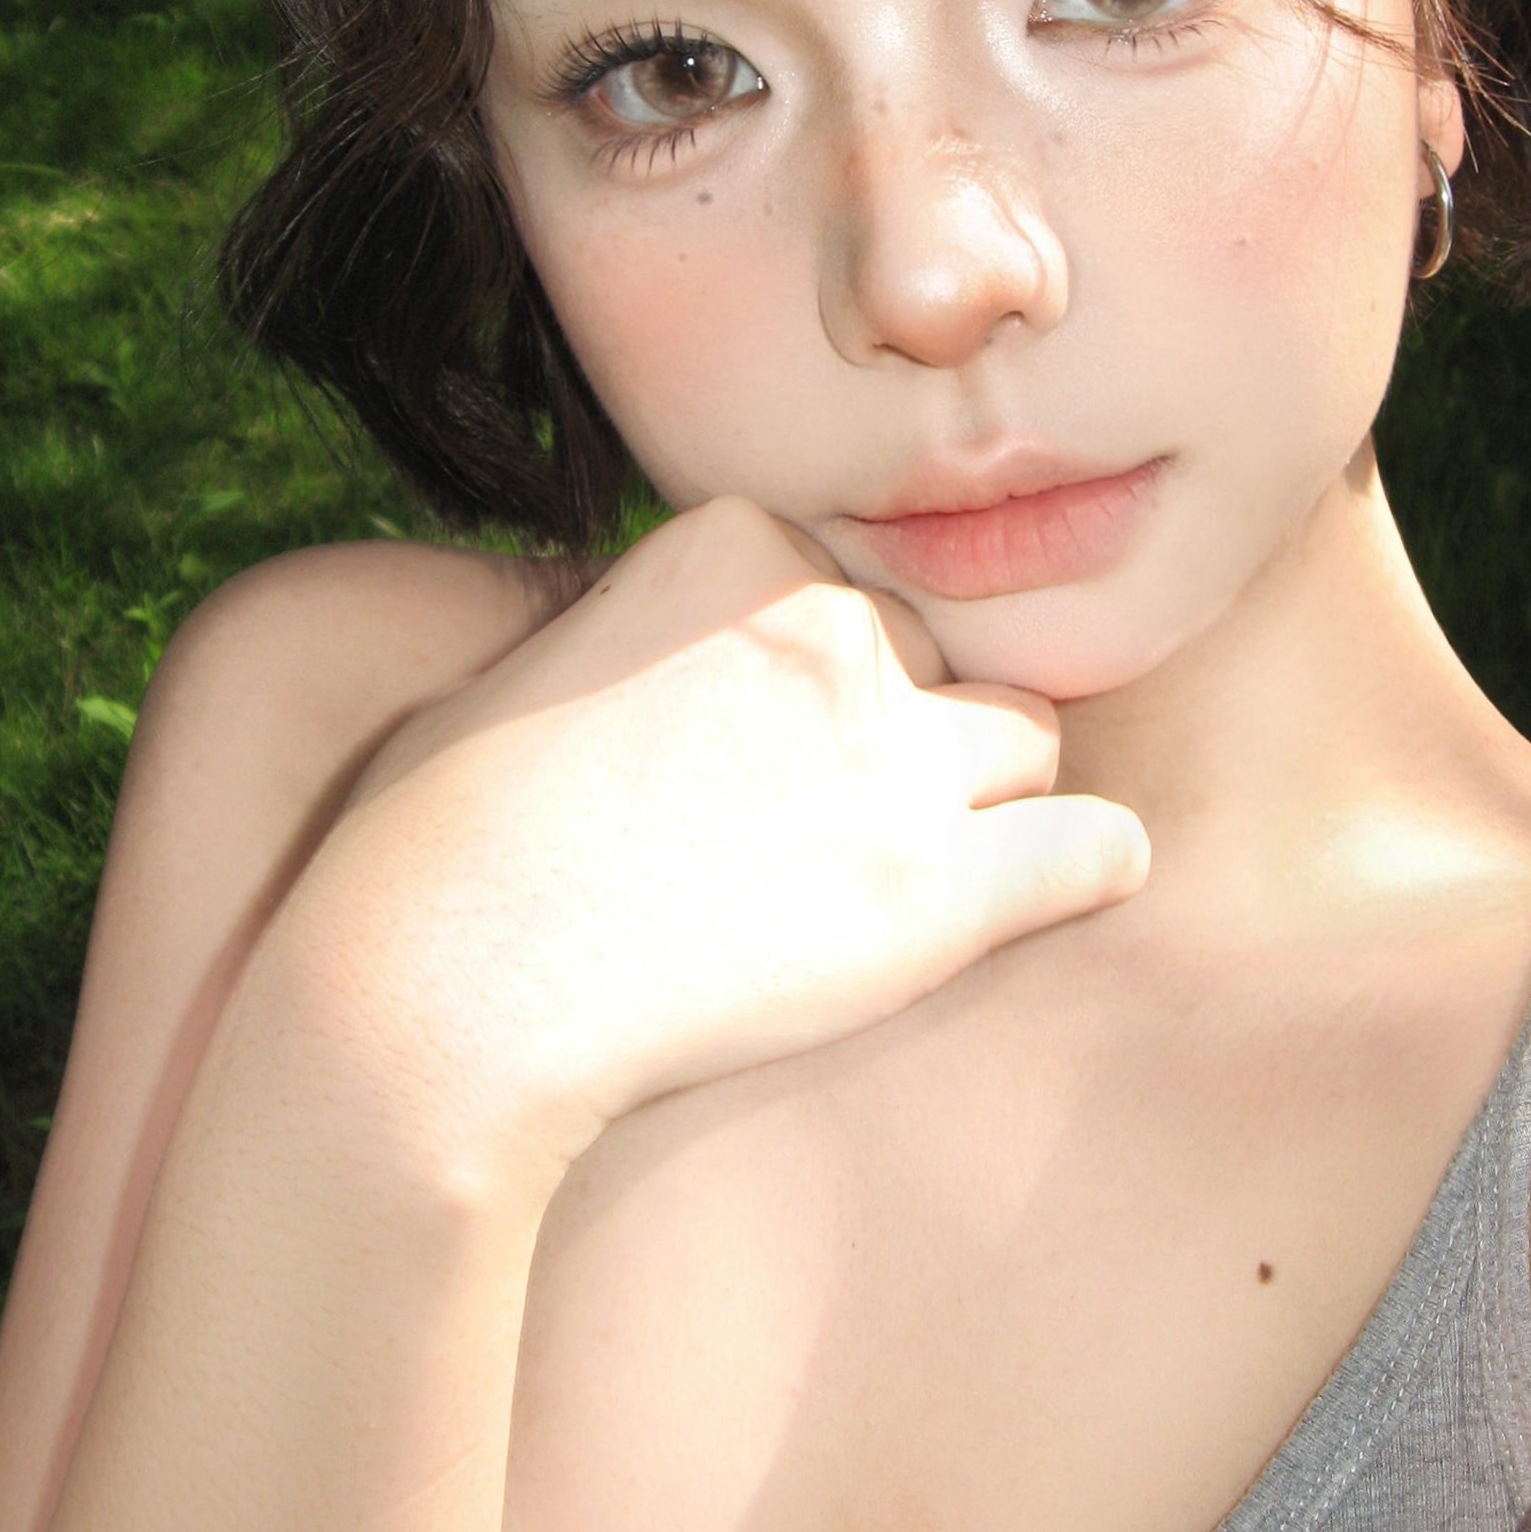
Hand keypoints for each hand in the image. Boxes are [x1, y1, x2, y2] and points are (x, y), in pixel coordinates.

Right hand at [276, 496, 1150, 1190]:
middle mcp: (832, 628)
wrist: (447, 985)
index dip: (797, 662)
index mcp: (731, 546)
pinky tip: (1059, 888)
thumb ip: (629, 627)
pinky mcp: (937, 894)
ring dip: (982, 791)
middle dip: (892, 725)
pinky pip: (1092, 846)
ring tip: (916, 863)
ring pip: (1022, 739)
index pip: (834, 574)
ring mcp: (894, 758)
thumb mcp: (519, 664)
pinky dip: (1084, 867)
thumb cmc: (438, 837)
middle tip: (817, 821)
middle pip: (929, 654)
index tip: (743, 735)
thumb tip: (655, 628)